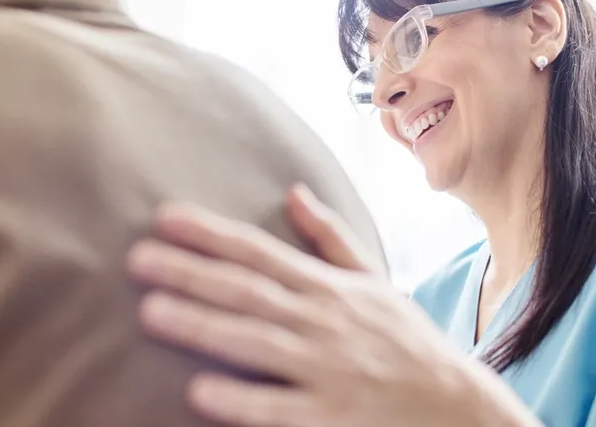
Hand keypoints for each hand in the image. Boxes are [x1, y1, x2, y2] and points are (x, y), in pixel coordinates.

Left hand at [126, 186, 533, 426]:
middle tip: (136, 259)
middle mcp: (322, 321)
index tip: (164, 218)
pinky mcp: (330, 417)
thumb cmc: (407, 341)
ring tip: (151, 314)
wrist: (458, 406)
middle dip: (190, 273)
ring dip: (202, 327)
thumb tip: (294, 191)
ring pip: (255, 343)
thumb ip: (330, 237)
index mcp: (327, 287)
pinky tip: (198, 390)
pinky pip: (278, 409)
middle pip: (247, 291)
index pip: (259, 251)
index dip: (210, 233)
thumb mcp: (374, 280)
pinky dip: (240, 400)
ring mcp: (325, 369)